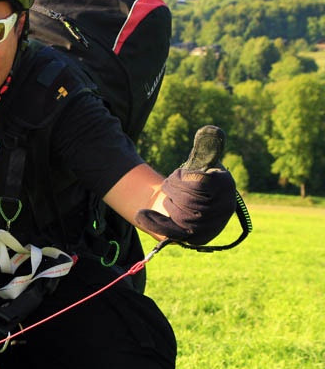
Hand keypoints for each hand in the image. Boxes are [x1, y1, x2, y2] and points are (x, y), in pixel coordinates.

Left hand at [135, 126, 236, 244]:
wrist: (187, 203)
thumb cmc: (193, 179)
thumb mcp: (198, 162)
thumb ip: (205, 146)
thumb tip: (211, 129)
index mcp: (226, 185)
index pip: (198, 183)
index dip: (181, 179)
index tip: (178, 175)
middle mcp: (224, 208)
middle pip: (189, 200)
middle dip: (173, 189)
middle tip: (170, 186)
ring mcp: (212, 226)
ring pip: (182, 214)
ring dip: (169, 201)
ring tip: (170, 198)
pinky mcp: (196, 239)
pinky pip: (175, 233)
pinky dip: (156, 223)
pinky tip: (141, 215)